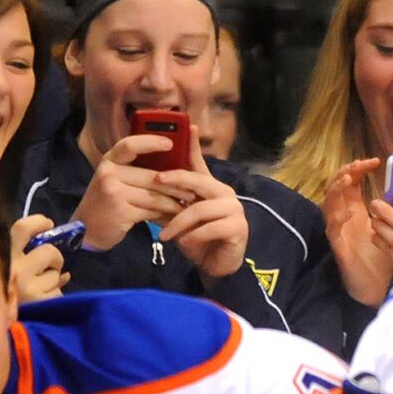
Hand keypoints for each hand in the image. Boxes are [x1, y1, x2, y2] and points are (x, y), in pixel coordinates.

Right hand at [9, 214, 69, 302]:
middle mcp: (14, 268)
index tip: (48, 224)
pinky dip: (55, 296)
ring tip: (40, 290)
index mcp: (2, 256)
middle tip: (52, 266)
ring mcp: (28, 285)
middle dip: (55, 259)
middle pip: (49, 251)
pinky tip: (44, 302)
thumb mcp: (1, 273)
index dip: (38, 223)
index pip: (22, 228)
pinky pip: (59, 292)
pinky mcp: (41, 301)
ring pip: (56, 274)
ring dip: (53, 281)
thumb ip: (21, 261)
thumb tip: (51, 260)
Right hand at [71, 134, 191, 252]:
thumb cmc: (108, 201)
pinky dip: (164, 215)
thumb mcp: (116, 179)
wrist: (87, 229)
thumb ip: (135, 170)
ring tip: (186, 204)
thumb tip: (171, 164)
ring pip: (154, 195)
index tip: (170, 143)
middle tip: (192, 190)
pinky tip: (173, 218)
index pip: (129, 145)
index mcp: (109, 160)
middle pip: (151, 176)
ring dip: (173, 202)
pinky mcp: (120, 212)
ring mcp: (113, 192)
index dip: (150, 142)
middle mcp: (109, 173)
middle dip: (175, 185)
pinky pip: (150, 211)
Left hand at [155, 139, 249, 279]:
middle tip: (156, 181)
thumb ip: (174, 198)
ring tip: (164, 235)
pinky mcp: (239, 228)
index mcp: (213, 188)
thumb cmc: (199, 238)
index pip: (201, 164)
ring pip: (200, 209)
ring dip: (179, 222)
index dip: (193, 146)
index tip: (187, 127)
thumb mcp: (182, 216)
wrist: (217, 266)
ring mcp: (235, 211)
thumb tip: (153, 181)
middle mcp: (226, 194)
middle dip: (175, 180)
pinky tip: (183, 243)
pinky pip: (210, 228)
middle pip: (199, 181)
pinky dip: (193, 236)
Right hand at [323, 158, 392, 305]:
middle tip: (359, 165)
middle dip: (347, 172)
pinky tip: (346, 213)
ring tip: (347, 179)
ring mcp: (340, 230)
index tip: (375, 161)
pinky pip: (332, 229)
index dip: (359, 169)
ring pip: (330, 204)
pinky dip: (337, 219)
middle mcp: (346, 216)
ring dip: (336, 190)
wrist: (375, 287)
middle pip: (338, 187)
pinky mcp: (338, 246)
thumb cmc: (385, 258)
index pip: (353, 182)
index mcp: (358, 210)